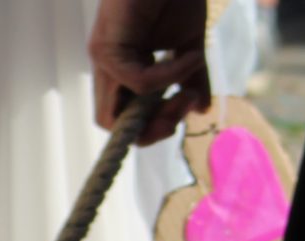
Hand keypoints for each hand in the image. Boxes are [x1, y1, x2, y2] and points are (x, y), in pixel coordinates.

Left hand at [88, 0, 211, 143]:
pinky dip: (170, 75)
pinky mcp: (106, 48)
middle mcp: (107, 67)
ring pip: (114, 115)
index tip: (183, 108)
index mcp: (123, 68)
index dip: (150, 128)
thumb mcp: (190, 44)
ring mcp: (104, 59)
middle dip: (150, 131)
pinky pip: (139, 82)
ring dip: (158, 112)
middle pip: (113, 124)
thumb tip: (201, 109)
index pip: (123, 118)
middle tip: (182, 110)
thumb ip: (192, 77)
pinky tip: (191, 55)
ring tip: (187, 92)